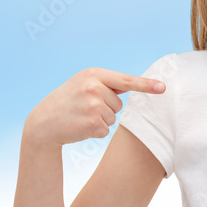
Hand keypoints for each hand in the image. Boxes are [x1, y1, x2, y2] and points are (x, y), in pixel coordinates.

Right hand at [26, 67, 165, 146]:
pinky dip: (95, 131)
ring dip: (100, 120)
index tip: (162, 87)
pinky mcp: (92, 124)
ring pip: (113, 118)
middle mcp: (94, 88)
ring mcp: (93, 106)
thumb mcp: (82, 84)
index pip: (125, 80)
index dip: (146, 85)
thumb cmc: (66, 102)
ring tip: (81, 116)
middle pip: (119, 104)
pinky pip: (105, 130)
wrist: (44, 122)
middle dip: (105, 108)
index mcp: (93, 75)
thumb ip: (105, 84)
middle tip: (84, 108)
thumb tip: (130, 86)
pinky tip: (80, 126)